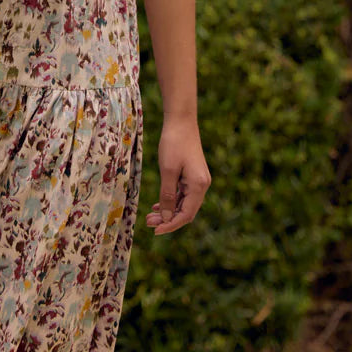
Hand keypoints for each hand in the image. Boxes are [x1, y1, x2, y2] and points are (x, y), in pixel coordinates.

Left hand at [144, 116, 210, 234]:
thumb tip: (167, 218)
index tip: (155, 231)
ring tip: (150, 216)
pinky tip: (158, 205)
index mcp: (199, 185)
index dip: (171, 225)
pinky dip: (171, 200)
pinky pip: (183, 194)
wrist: (181, 120)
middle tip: (148, 223)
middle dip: (168, 219)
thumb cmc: (173, 143)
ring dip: (168, 211)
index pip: (186, 214)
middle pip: (186, 211)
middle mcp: (202, 185)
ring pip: (183, 203)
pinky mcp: (193, 174)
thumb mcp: (167, 171)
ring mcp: (198, 179)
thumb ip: (168, 196)